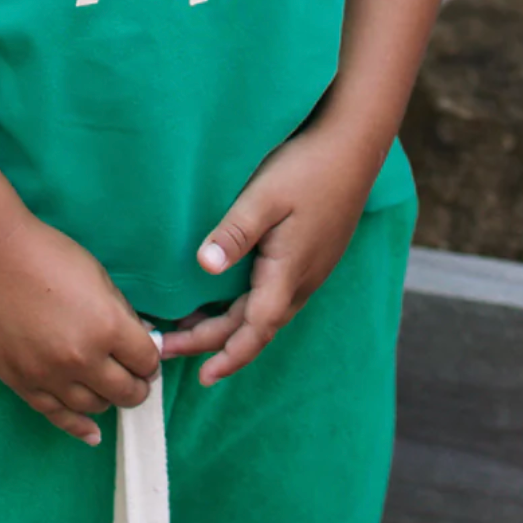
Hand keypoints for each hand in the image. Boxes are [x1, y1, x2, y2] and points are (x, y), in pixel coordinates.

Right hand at [0, 215, 162, 446]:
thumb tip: (142, 338)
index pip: (147, 362)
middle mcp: (82, 359)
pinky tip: (92, 432)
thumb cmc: (46, 256)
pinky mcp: (22, 384)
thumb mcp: (98, 277)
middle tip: (135, 378)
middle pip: (126, 392)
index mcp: (107, 327)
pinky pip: (57, 416)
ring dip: (107, 400)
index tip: (147, 357)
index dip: (151, 360)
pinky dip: (79, 427)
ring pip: (94, 407)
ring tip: (108, 389)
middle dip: (137, 386)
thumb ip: (122, 314)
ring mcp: (50, 376)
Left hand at [157, 125, 381, 385]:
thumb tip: (205, 268)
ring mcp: (310, 269)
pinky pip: (275, 297)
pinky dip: (246, 309)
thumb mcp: (264, 197)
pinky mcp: (311, 256)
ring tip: (189, 329)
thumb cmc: (308, 168)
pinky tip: (227, 298)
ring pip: (266, 313)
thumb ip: (235, 233)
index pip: (255, 330)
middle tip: (168, 347)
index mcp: (288, 272)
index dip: (228, 356)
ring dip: (229, 327)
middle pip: (255, 327)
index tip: (202, 376)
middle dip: (212, 343)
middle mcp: (302, 280)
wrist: (353, 146)